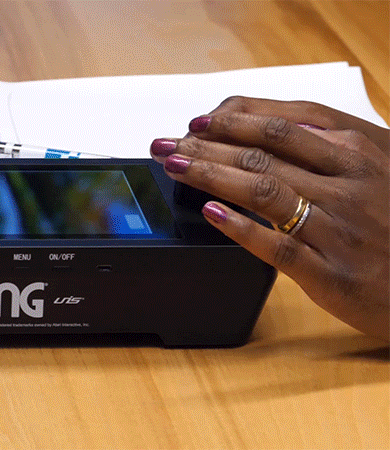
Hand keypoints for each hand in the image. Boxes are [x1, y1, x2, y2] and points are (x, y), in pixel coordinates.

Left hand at [150, 96, 388, 340]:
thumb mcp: (380, 167)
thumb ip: (329, 146)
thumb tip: (263, 128)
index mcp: (361, 152)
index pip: (284, 124)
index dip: (234, 120)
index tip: (198, 120)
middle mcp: (349, 184)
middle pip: (264, 153)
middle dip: (207, 144)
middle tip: (167, 142)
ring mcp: (339, 228)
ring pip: (264, 190)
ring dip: (211, 174)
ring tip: (176, 166)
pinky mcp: (331, 272)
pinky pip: (277, 245)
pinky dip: (239, 227)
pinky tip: (211, 212)